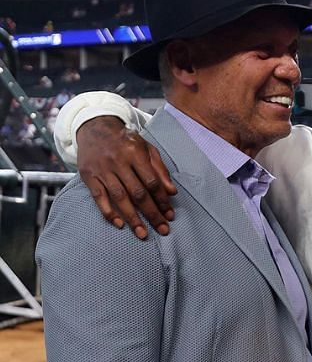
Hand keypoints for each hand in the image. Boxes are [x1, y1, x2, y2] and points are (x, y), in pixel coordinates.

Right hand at [75, 115, 176, 238]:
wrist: (94, 128)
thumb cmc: (125, 141)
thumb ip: (160, 169)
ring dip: (132, 218)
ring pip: (120, 197)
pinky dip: (108, 212)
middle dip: (152, 213)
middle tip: (163, 230)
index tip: (170, 215)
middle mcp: (118, 162)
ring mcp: (102, 170)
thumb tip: (172, 192)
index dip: (162, 200)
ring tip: (143, 233)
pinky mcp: (89, 176)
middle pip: (138, 193)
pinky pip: (99, 197)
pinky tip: (119, 224)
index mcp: (135, 154)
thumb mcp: (147, 148)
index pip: (152, 182)